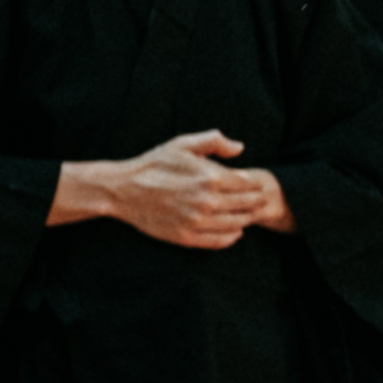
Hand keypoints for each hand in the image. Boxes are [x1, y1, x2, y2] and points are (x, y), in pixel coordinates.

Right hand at [74, 130, 276, 249]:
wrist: (122, 190)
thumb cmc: (154, 164)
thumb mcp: (182, 144)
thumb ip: (213, 141)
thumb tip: (240, 148)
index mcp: (209, 177)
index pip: (248, 184)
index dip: (256, 184)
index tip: (257, 184)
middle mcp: (206, 202)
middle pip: (246, 205)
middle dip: (256, 201)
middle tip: (259, 200)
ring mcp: (197, 222)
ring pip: (236, 224)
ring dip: (246, 219)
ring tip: (249, 214)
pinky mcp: (186, 237)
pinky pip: (219, 241)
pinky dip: (231, 237)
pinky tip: (235, 231)